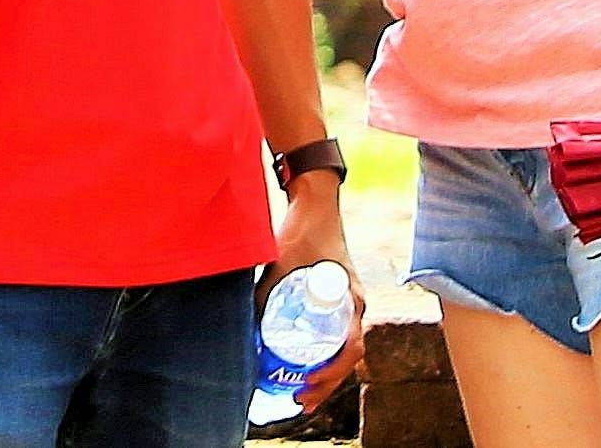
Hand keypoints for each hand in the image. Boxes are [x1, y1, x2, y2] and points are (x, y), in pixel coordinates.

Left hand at [266, 171, 362, 411]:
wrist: (315, 200)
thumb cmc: (304, 230)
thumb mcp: (282, 263)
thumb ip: (264, 292)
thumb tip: (245, 329)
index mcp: (351, 299)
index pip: (352, 349)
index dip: (332, 374)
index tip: (310, 386)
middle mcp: (355, 305)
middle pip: (348, 357)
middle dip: (327, 384)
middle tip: (301, 400)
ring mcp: (348, 302)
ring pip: (343, 348)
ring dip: (326, 373)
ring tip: (302, 393)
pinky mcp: (337, 298)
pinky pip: (337, 334)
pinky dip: (325, 354)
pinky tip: (306, 364)